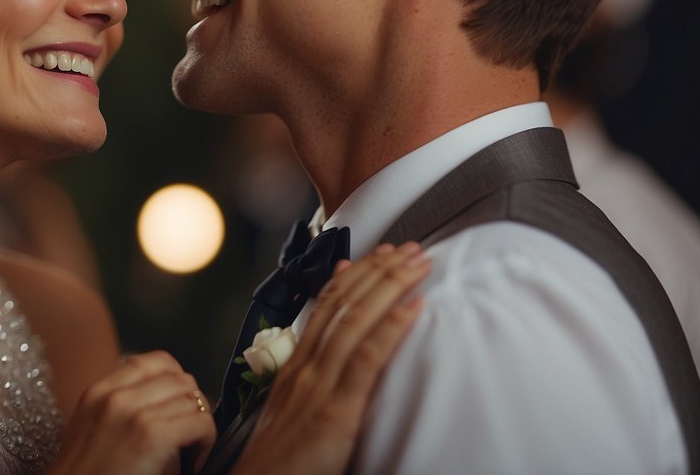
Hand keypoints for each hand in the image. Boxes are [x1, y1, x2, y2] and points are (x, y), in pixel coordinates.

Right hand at [49, 350, 214, 474]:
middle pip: (179, 379)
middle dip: (192, 403)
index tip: (180, 398)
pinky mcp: (152, 437)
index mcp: (98, 391)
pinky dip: (206, 439)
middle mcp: (115, 397)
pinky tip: (197, 456)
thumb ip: (114, 404)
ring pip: (192, 401)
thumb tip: (154, 397)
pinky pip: (200, 423)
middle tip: (191, 427)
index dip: (175, 376)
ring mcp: (134, 414)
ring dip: (200, 423)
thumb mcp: (88, 427)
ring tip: (194, 446)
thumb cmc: (83, 474)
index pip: (151, 361)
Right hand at [232, 242, 428, 474]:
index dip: (354, 275)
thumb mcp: (291, 416)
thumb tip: (335, 365)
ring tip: (420, 263)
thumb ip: (311, 387)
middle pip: (343, 304)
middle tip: (411, 246)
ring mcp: (317, 387)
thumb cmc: (278, 466)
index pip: (325, 306)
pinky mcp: (335, 413)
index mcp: (294, 368)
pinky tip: (415, 306)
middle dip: (379, 271)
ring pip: (356, 321)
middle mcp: (304, 368)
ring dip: (391, 285)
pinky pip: (367, 360)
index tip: (379, 253)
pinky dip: (393, 327)